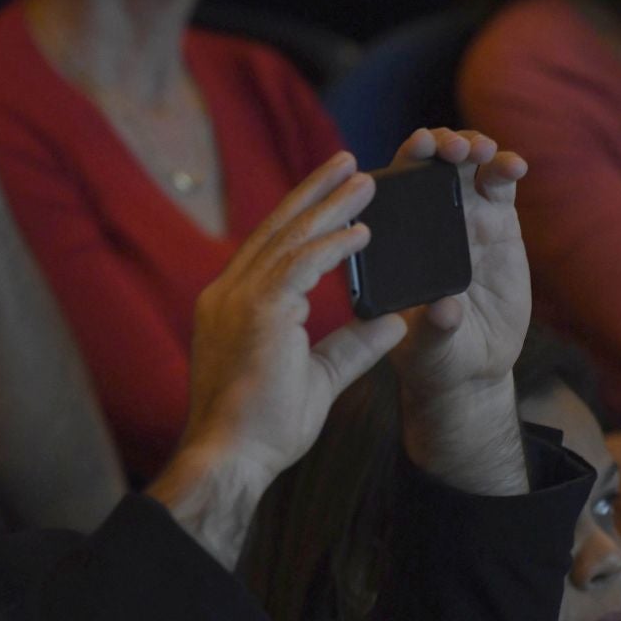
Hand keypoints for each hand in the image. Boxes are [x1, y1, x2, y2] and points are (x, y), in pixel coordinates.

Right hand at [151, 152, 406, 567]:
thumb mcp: (318, 378)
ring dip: (330, 207)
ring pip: (290, 238)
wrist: (231, 458)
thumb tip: (393, 323)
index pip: (269, 248)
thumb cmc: (262, 429)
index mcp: (231, 306)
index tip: (332, 194)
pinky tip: (362, 231)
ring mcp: (237, 301)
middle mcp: (228, 294)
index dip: (301, 216)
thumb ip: (352, 346)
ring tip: (367, 181)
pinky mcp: (258, 313)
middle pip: (276, 229)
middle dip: (315, 193)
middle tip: (350, 162)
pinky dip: (332, 245)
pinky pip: (300, 264)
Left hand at [384, 128, 531, 494]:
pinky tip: (513, 166)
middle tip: (448, 147)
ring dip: (471, 147)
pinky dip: (506, 168)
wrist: (471, 368)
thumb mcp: (427, 349)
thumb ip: (434, 330)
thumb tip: (446, 309)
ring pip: (463, 168)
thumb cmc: (433, 357)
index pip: (386, 193)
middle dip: (436, 146)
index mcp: (391, 245)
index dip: (399, 165)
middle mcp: (421, 225)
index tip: (413, 151)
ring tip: (480, 151)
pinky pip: (499, 185)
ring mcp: (460, 219)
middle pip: (424, 168)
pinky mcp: (497, 224)